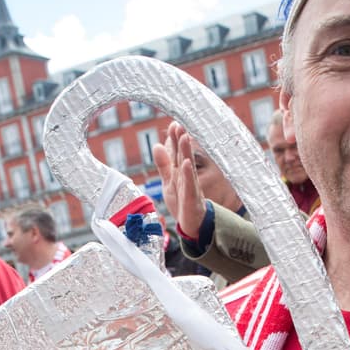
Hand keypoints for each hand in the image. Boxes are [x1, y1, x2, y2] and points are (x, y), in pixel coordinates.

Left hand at [152, 121, 206, 237]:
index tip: (173, 123)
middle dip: (181, 140)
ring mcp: (191, 186)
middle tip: (179, 124)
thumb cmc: (182, 203)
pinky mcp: (193, 198)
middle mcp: (186, 176)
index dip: (174, 139)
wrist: (193, 226)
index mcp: (179, 171)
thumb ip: (163, 164)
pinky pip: (191, 185)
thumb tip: (156, 145)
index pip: (176, 152)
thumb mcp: (168, 182)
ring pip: (188, 166)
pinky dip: (188, 174)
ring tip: (184, 136)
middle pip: (183, 155)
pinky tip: (186, 163)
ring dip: (186, 151)